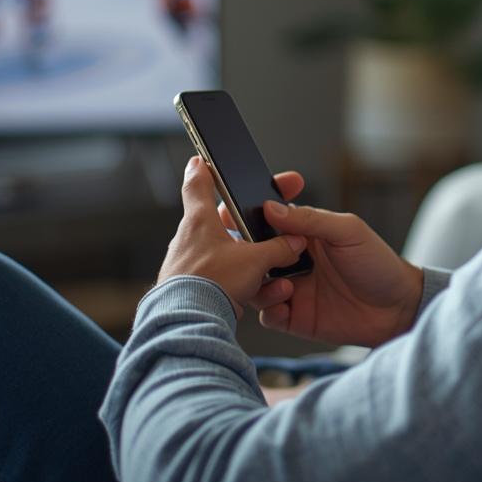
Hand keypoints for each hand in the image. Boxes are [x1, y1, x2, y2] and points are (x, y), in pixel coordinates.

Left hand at [157, 157, 310, 317]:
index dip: (202, 169)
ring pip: (223, 253)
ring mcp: (188, 264)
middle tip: (261, 223)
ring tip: (266, 272)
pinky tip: (251, 292)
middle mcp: (189, 239)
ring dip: (245, 259)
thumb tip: (294, 243)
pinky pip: (220, 277)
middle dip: (242, 225)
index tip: (200, 158)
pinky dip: (237, 281)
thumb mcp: (255, 261)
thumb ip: (278, 249)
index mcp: (199, 221)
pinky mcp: (192, 288)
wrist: (186, 323)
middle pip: (218, 222)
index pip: (197, 184)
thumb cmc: (212, 283)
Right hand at [228, 198, 422, 347]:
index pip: (265, 219)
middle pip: (251, 254)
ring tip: (284, 286)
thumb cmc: (378, 263)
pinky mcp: (295, 317)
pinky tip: (285, 307)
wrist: (398, 309)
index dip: (246, 212)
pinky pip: (268, 314)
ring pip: (255, 285)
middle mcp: (291, 260)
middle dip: (244, 254)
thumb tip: (271, 208)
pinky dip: (270, 309)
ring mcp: (291, 289)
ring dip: (260, 285)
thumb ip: (310, 220)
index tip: (235, 206)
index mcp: (302, 233)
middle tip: (254, 256)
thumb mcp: (348, 232)